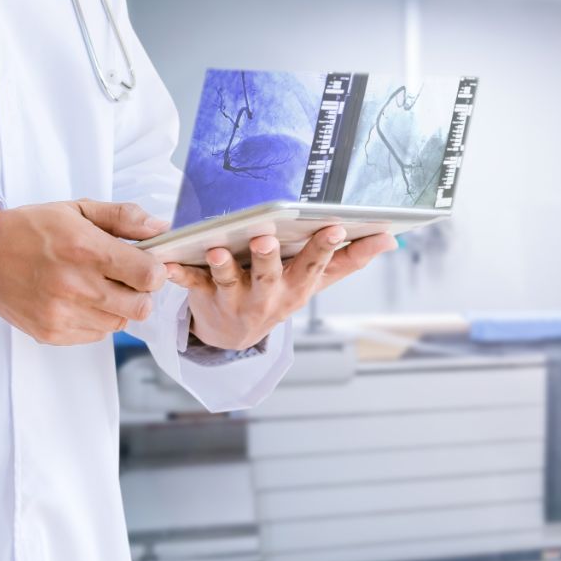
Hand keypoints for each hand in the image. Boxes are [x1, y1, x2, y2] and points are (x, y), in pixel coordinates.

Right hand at [0, 199, 170, 344]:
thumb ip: (123, 217)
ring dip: (118, 307)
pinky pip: (97, 334)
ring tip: (96, 287)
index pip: (149, 275)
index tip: (146, 264)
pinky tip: (79, 300)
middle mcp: (76, 286)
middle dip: (141, 292)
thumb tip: (162, 228)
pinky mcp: (52, 333)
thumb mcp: (77, 209)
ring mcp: (63, 314)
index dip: (155, 270)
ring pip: (121, 323)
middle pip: (141, 306)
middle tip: (125, 278)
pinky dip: (97, 319)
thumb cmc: (30, 229)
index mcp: (86, 250)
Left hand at [165, 227, 397, 350]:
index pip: (316, 265)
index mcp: (298, 286)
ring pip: (230, 282)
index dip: (325, 248)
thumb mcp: (317, 281)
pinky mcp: (205, 297)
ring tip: (216, 250)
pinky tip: (168, 262)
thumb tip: (391, 238)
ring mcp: (236, 298)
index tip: (334, 226)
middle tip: (267, 239)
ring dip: (224, 266)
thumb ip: (351, 258)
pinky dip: (179, 275)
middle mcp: (269, 295)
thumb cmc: (280, 294)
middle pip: (271, 276)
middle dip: (270, 259)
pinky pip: (190, 284)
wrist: (233, 334)